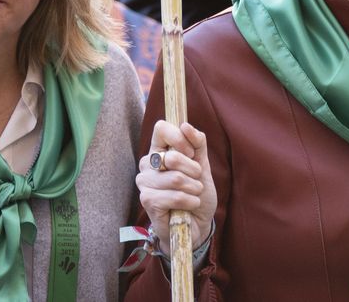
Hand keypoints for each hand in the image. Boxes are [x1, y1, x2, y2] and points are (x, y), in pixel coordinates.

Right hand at [136, 121, 216, 255]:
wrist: (197, 223)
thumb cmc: (197, 192)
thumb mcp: (203, 164)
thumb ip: (197, 144)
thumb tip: (186, 125)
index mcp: (159, 150)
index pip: (161, 128)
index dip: (179, 138)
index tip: (191, 152)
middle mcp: (148, 165)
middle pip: (172, 156)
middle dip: (194, 170)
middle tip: (197, 180)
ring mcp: (145, 183)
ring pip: (175, 178)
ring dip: (193, 188)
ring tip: (194, 194)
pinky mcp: (147, 201)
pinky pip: (174, 196)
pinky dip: (190, 201)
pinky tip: (190, 205)